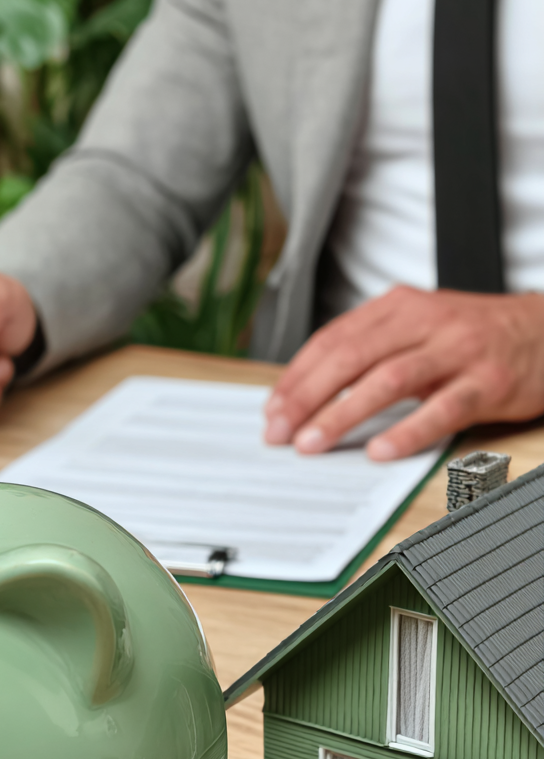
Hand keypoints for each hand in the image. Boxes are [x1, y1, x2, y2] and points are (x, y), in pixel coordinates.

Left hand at [263, 286, 543, 458]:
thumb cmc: (471, 337)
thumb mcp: (415, 329)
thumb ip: (368, 351)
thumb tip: (306, 394)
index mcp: (398, 308)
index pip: (332, 339)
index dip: (297, 376)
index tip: (272, 410)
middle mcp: (424, 322)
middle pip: (351, 357)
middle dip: (307, 397)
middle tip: (279, 432)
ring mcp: (457, 350)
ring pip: (388, 380)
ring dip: (343, 413)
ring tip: (312, 442)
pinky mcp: (487, 382)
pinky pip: (442, 408)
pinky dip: (408, 431)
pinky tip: (380, 451)